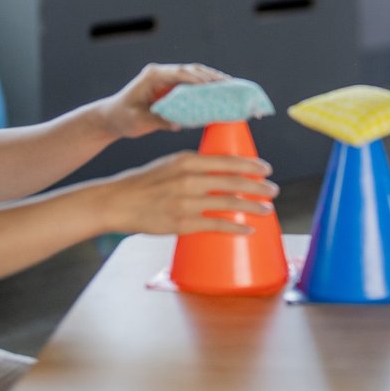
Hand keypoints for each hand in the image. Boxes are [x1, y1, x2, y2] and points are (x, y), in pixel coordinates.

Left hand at [100, 63, 227, 139]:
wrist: (111, 118)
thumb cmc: (122, 118)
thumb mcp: (138, 121)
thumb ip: (158, 121)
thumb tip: (179, 124)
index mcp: (154, 75)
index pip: (181, 73)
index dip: (199, 78)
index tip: (215, 85)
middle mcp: (163, 73)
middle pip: (193, 70)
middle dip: (213, 77)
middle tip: (232, 84)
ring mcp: (168, 79)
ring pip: (196, 75)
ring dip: (213, 80)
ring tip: (232, 87)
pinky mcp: (172, 87)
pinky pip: (193, 85)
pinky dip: (207, 87)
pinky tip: (221, 93)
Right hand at [101, 151, 279, 235]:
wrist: (116, 202)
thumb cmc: (144, 183)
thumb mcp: (170, 164)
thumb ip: (194, 166)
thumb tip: (221, 170)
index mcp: (188, 160)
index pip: (228, 161)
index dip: (251, 165)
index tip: (266, 169)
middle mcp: (189, 178)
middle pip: (234, 181)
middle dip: (258, 187)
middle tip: (273, 190)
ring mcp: (186, 201)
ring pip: (229, 203)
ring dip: (252, 207)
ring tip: (266, 210)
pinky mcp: (181, 222)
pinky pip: (216, 225)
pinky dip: (235, 227)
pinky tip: (248, 230)